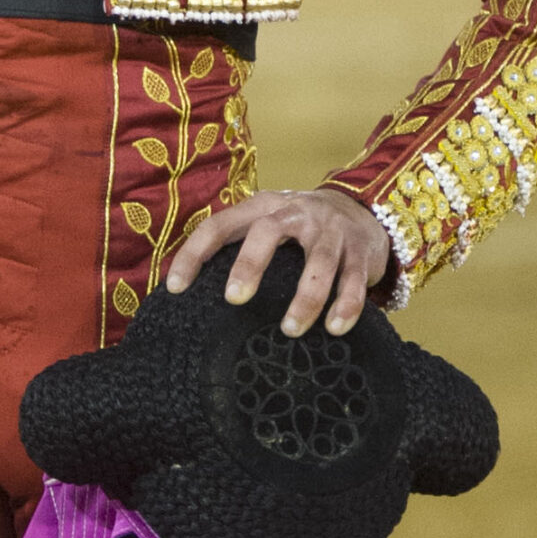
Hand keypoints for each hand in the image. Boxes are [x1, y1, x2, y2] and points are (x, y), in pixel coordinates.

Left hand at [165, 186, 390, 338]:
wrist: (362, 211)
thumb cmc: (301, 227)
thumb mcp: (269, 223)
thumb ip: (239, 244)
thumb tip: (191, 290)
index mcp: (264, 207)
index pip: (220, 224)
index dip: (195, 253)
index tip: (174, 287)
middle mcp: (296, 213)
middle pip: (269, 232)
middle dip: (250, 264)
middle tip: (234, 300)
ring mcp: (331, 232)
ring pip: (319, 262)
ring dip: (306, 298)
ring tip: (290, 330)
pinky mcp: (359, 252)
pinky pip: (354, 280)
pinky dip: (347, 305)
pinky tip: (335, 328)